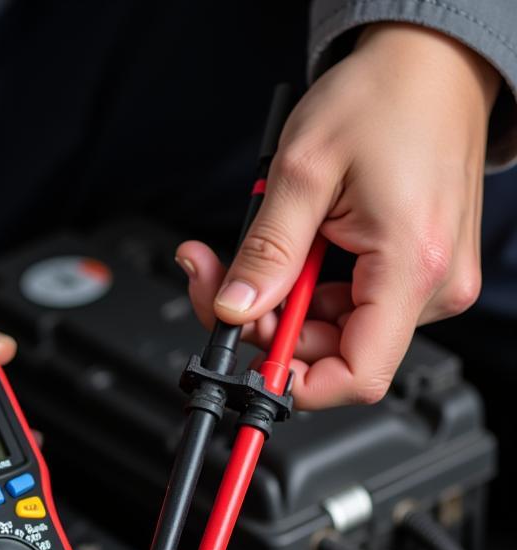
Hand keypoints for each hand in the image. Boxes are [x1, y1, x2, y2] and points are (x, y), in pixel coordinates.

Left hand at [177, 24, 499, 407]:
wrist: (430, 61)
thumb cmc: (383, 97)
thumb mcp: (302, 171)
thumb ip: (265, 253)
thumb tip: (232, 309)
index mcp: (411, 266)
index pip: (357, 375)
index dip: (297, 384)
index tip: (250, 364)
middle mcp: (432, 284)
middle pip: (334, 351)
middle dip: (267, 326)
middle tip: (222, 282)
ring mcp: (427, 279)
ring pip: (334, 328)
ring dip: (281, 303)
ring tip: (256, 250)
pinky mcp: (416, 269)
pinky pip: (350, 303)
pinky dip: (306, 287)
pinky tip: (291, 250)